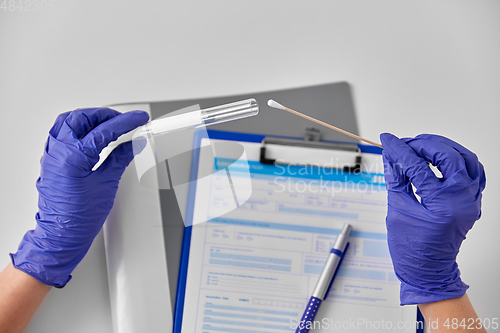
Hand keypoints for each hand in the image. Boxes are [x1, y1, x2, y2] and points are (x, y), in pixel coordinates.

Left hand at [10, 108, 148, 286]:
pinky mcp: (50, 160)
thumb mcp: (106, 184)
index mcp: (73, 156)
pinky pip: (59, 133)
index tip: (139, 118)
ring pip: (67, 121)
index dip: (126, 122)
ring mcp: (51, 155)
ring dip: (89, 118)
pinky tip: (88, 133)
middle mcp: (58, 152)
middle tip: (124, 120)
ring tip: (108, 123)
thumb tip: (133, 144)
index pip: (105, 129)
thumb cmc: (79, 217)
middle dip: (105, 115)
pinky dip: (76, 127)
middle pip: (82, 118)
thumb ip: (120, 158)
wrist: (61, 235)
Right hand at [380, 133, 485, 304]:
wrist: (428, 270)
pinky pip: (475, 173)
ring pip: (466, 160)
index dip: (399, 150)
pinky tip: (443, 158)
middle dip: (424, 145)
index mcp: (441, 205)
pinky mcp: (473, 202)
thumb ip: (396, 179)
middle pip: (449, 157)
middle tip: (405, 143)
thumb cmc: (411, 248)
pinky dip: (460, 160)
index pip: (417, 166)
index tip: (388, 141)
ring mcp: (471, 201)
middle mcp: (462, 201)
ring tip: (423, 146)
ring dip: (445, 148)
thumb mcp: (397, 210)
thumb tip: (390, 156)